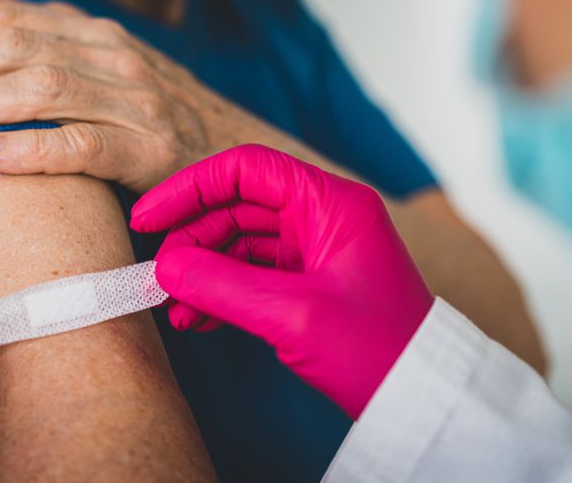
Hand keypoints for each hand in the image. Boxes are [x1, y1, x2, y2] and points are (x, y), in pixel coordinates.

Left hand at [0, 0, 260, 192]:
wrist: (234, 152)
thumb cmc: (152, 120)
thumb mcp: (104, 71)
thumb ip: (52, 52)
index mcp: (95, 32)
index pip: (6, 17)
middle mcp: (115, 54)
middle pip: (13, 47)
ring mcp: (137, 100)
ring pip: (39, 88)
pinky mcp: (151, 149)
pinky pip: (81, 143)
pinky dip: (29, 147)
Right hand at [130, 145, 433, 419]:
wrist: (422, 401)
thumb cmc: (378, 351)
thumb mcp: (293, 314)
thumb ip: (222, 285)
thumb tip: (166, 267)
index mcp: (330, 203)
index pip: (247, 169)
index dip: (191, 187)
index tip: (148, 216)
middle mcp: (323, 217)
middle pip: (239, 205)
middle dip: (193, 238)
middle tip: (159, 273)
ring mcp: (317, 250)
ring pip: (241, 242)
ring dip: (203, 271)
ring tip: (174, 305)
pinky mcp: (311, 283)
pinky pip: (254, 274)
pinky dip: (223, 292)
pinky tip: (197, 318)